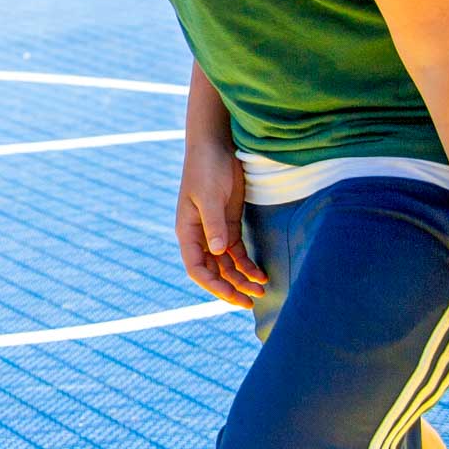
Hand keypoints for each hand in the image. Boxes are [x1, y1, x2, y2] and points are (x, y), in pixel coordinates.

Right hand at [175, 141, 267, 306]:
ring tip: (261, 290)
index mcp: (187, 231)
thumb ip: (213, 224)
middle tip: (251, 302)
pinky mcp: (229, 224)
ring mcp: (215, 231)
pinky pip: (237, 253)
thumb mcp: (210, 195)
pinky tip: (261, 274)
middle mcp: (200, 236)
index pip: (196, 267)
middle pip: (212, 271)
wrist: (216, 146)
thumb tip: (217, 252)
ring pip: (226, 265)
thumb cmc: (207, 168)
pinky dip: (247, 265)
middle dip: (230, 288)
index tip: (232, 297)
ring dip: (241, 279)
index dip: (213, 286)